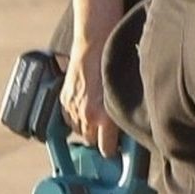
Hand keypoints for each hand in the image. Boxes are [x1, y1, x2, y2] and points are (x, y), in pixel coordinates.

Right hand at [61, 39, 119, 156]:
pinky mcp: (64, 98)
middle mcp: (87, 115)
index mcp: (104, 116)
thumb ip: (122, 113)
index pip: (106, 149)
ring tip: (97, 119)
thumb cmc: (114, 63)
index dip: (112, 150)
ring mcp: (73, 107)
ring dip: (87, 128)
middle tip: (109, 132)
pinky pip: (68, 118)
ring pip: (79, 131)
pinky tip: (85, 110)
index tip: (116, 150)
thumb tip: (129, 126)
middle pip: (91, 141)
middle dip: (99, 138)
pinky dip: (75, 117)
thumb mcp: (124, 92)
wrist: (95, 42)